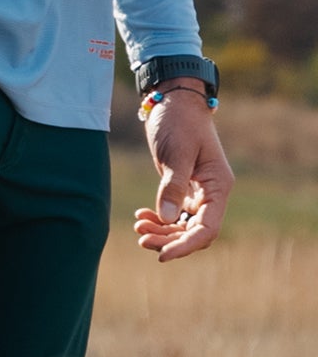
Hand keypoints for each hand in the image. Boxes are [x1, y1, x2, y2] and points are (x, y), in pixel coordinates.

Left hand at [133, 85, 233, 260]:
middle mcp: (212, 193)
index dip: (185, 245)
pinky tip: (141, 216)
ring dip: (162, 230)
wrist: (172, 101)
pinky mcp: (183, 188)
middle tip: (140, 238)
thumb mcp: (177, 153)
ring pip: (183, 225)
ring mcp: (198, 192)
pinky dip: (159, 218)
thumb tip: (168, 218)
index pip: (207, 228)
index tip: (162, 255)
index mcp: (218, 186)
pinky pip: (174, 213)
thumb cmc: (178, 122)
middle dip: (169, 239)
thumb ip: (173, 185)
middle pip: (194, 231)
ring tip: (138, 227)